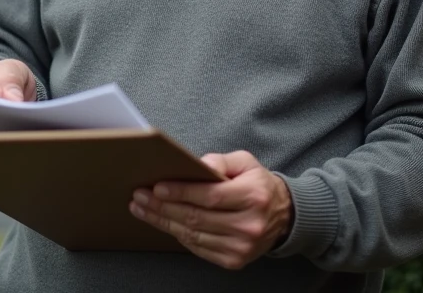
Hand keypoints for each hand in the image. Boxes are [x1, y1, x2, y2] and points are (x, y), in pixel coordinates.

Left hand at [129, 150, 291, 269]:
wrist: (283, 216)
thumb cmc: (258, 185)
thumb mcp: (245, 163)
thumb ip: (221, 161)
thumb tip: (197, 165)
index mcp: (253, 196)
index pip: (210, 196)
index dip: (181, 192)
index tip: (157, 187)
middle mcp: (249, 224)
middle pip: (197, 217)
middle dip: (163, 207)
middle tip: (140, 196)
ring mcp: (242, 247)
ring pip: (193, 235)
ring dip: (164, 222)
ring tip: (143, 209)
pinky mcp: (234, 260)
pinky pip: (198, 248)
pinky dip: (178, 235)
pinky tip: (164, 223)